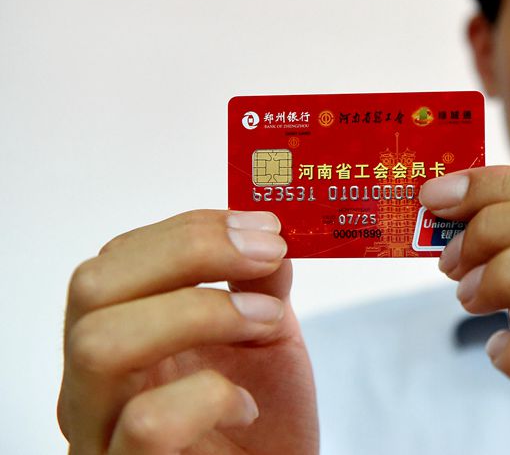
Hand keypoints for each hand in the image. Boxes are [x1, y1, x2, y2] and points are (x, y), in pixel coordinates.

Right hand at [57, 210, 317, 453]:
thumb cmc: (264, 424)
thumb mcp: (266, 338)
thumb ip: (260, 286)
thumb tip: (266, 236)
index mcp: (122, 335)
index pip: (119, 259)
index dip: (192, 230)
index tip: (264, 228)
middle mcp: (94, 382)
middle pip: (93, 288)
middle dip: (188, 253)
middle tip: (267, 255)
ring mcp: (100, 430)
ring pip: (100, 345)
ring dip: (198, 312)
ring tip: (264, 322)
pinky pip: (145, 423)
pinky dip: (207, 396)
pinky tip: (246, 404)